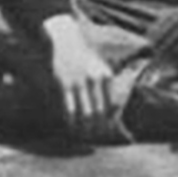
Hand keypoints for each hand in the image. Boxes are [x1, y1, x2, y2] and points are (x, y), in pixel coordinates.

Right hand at [42, 16, 117, 135]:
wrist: (65, 38)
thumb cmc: (84, 56)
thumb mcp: (99, 67)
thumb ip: (105, 86)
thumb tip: (113, 109)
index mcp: (106, 75)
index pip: (111, 105)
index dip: (109, 121)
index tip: (106, 131)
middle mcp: (94, 79)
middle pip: (99, 112)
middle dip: (97, 128)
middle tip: (94, 137)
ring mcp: (79, 82)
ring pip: (84, 113)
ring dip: (84, 128)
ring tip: (82, 135)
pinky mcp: (64, 84)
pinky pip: (69, 108)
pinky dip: (71, 120)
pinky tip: (71, 125)